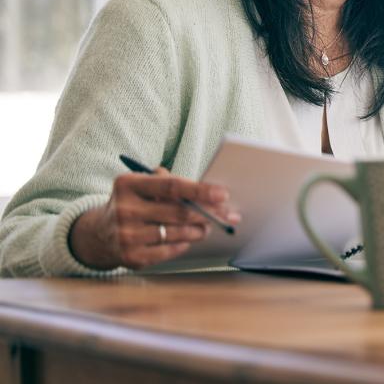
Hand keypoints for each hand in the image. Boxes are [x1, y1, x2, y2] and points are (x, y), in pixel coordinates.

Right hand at [69, 167, 239, 269]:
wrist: (97, 235)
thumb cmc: (132, 205)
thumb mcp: (141, 186)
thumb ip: (169, 183)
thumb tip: (209, 192)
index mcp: (128, 184)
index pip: (172, 186)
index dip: (200, 190)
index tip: (223, 194)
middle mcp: (125, 209)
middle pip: (179, 212)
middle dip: (209, 213)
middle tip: (228, 214)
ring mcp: (126, 235)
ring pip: (177, 232)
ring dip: (200, 230)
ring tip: (208, 226)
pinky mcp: (130, 257)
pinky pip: (169, 250)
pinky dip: (183, 244)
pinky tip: (188, 239)